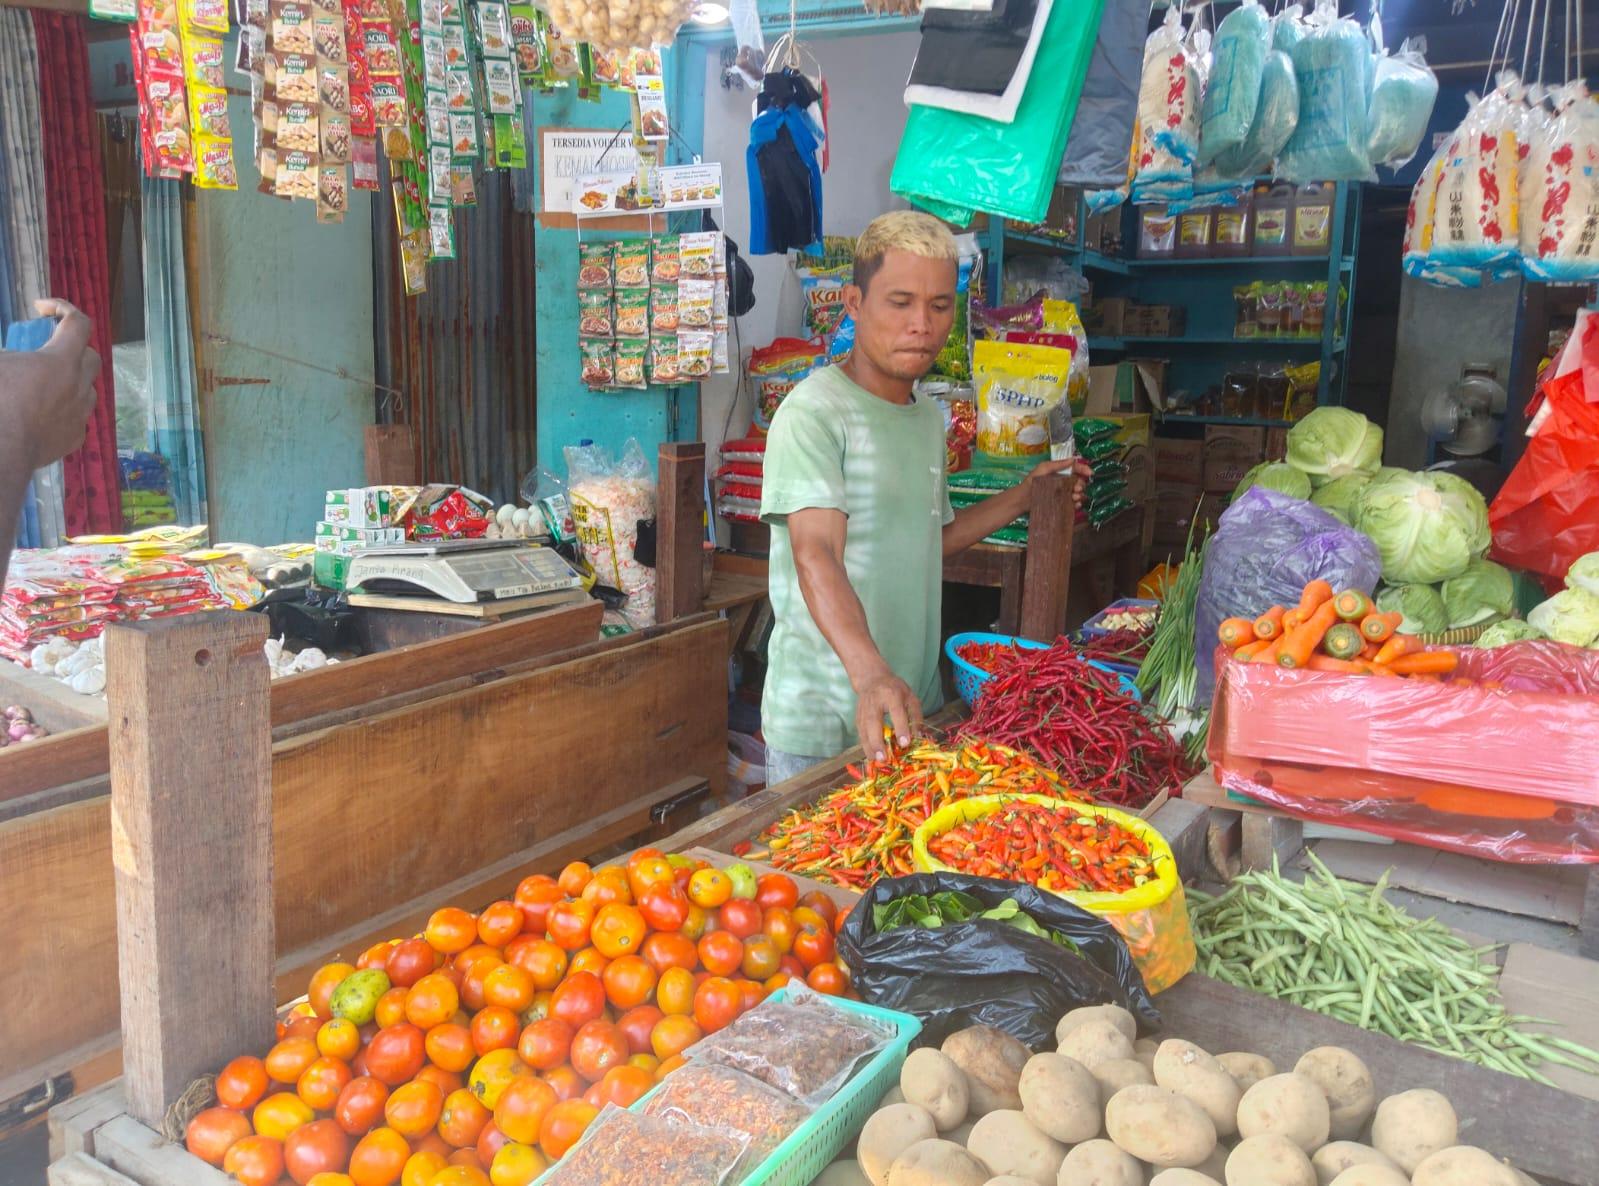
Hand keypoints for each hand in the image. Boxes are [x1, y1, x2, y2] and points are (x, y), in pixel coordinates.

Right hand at [3, 299, 99, 469]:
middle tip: (46, 352)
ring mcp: (80, 414)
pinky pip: (76, 418)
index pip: (79, 323)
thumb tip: (13, 357)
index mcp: (60, 361)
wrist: (0, 448)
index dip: (63, 307)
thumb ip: (9, 352)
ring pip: (87, 389)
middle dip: (73, 348)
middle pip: (91, 357)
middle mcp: (79, 385)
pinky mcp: (75, 438)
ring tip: (43, 385)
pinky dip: (63, 411)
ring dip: (71, 381)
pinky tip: (41, 415)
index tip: (42, 308)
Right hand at [852, 667, 922, 759]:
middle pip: (873, 722)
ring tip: (876, 760)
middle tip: (884, 758)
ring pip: (864, 729)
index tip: (904, 744)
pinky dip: (864, 745)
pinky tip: (870, 755)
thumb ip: (916, 716)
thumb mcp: (911, 698)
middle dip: (877, 741)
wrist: (872, 679)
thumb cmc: (895, 690)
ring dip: (869, 746)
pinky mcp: (857, 716)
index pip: (896, 712)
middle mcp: (875, 701)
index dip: (900, 728)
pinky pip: (860, 732)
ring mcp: (863, 709)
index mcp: (892, 694)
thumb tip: (917, 737)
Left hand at [1024, 458, 1093, 506]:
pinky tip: (1075, 505)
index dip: (1084, 469)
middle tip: (1077, 488)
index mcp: (1061, 472)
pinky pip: (1073, 504)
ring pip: (1078, 493)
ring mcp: (1063, 493)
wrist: (1023, 498)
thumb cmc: (1032, 481)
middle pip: (1079, 482)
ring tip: (1074, 497)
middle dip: (1081, 485)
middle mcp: (1064, 482)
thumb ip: (1057, 464)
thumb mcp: (1043, 468)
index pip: (1076, 468)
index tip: (1090, 473)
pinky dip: (1077, 504)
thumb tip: (1073, 459)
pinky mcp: (1061, 503)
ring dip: (1080, 495)